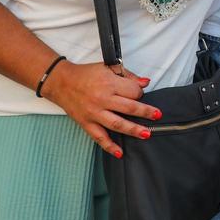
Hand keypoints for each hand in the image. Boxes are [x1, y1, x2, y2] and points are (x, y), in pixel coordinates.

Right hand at [41, 61, 159, 157]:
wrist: (62, 82)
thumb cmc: (86, 74)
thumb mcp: (108, 67)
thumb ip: (128, 75)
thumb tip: (145, 82)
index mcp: (109, 83)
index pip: (133, 91)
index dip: (140, 92)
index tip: (140, 93)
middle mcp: (102, 99)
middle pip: (129, 108)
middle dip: (146, 112)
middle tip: (158, 116)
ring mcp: (94, 113)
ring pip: (117, 124)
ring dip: (133, 130)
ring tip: (146, 134)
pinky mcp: (86, 123)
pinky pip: (99, 137)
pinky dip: (109, 146)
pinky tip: (119, 152)